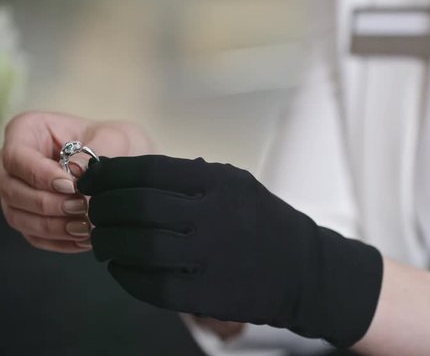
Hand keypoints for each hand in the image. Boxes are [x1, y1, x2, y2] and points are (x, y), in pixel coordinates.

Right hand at [0, 111, 154, 252]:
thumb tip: (76, 174)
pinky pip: (34, 236)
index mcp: (28, 131)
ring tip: (85, 226)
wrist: (125, 161)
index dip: (39, 174)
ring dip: (52, 226)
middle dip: (48, 204)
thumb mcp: (112, 138)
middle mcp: (16, 163)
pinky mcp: (31, 217)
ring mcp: (19, 192)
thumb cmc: (114, 142)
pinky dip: (58, 241)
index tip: (71, 185)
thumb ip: (94, 154)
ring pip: (19, 216)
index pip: (16, 156)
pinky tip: (84, 238)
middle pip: (13, 190)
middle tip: (81, 208)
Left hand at [78, 155, 382, 347]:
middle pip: (137, 206)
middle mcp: (214, 215)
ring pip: (138, 246)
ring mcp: (211, 256)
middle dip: (102, 207)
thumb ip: (190, 177)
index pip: (148, 170)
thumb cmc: (263, 222)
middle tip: (93, 211)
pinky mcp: (207, 293)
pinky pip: (150, 284)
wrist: (303, 269)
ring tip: (102, 240)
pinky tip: (121, 267)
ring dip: (108, 241)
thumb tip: (129, 175)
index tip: (92, 179)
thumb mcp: (237, 184)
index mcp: (220, 182)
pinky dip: (125, 275)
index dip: (110, 174)